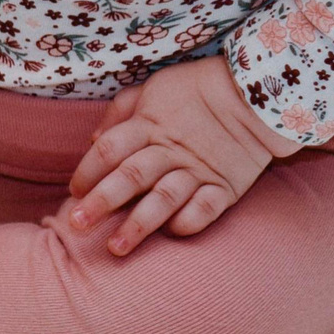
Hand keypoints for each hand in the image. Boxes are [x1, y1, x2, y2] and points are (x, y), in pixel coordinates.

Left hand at [64, 54, 300, 255]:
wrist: (259, 95)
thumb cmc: (197, 89)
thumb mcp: (154, 87)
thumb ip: (122, 110)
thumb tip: (94, 139)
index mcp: (148, 125)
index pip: (109, 151)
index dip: (87, 171)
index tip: (74, 192)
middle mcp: (169, 150)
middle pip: (130, 177)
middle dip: (101, 203)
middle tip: (77, 224)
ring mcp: (198, 170)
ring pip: (163, 199)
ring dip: (138, 224)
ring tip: (116, 247)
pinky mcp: (226, 186)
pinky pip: (205, 208)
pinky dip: (188, 221)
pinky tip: (170, 233)